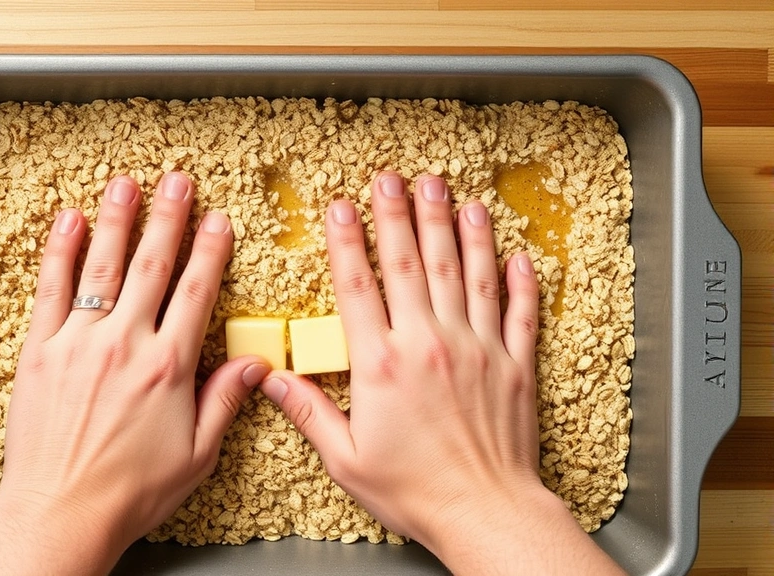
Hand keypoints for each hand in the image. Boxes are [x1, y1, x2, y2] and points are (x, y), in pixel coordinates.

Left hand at [0, 172, 269, 575]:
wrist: (62, 512)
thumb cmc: (131, 492)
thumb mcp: (197, 455)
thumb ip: (225, 401)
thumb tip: (258, 365)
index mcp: (168, 367)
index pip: (196, 292)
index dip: (210, 251)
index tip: (219, 220)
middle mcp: (125, 344)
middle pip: (151, 266)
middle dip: (168, 218)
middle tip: (178, 181)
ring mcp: (79, 342)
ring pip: (101, 267)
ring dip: (116, 220)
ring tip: (126, 183)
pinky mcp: (40, 351)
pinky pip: (51, 290)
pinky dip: (59, 252)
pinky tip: (68, 221)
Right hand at [260, 172, 624, 574]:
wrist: (485, 511)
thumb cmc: (414, 491)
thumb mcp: (346, 459)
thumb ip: (309, 412)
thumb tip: (272, 378)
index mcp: (383, 364)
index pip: (359, 286)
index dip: (348, 241)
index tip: (341, 205)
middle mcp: (429, 344)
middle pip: (413, 264)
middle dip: (400, 215)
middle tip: (394, 178)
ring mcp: (477, 349)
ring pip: (466, 274)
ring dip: (456, 228)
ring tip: (448, 192)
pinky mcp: (514, 364)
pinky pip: (518, 310)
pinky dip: (518, 278)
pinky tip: (514, 250)